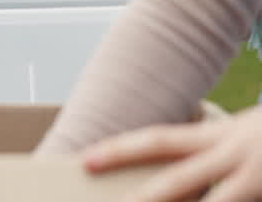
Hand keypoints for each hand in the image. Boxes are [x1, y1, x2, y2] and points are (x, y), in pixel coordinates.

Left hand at [84, 105, 261, 201]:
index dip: (120, 150)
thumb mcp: (241, 134)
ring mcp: (252, 177)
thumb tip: (172, 181)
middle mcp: (232, 153)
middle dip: (141, 197)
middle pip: (177, 178)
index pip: (159, 140)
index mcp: (217, 134)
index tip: (86, 159)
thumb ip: (210, 151)